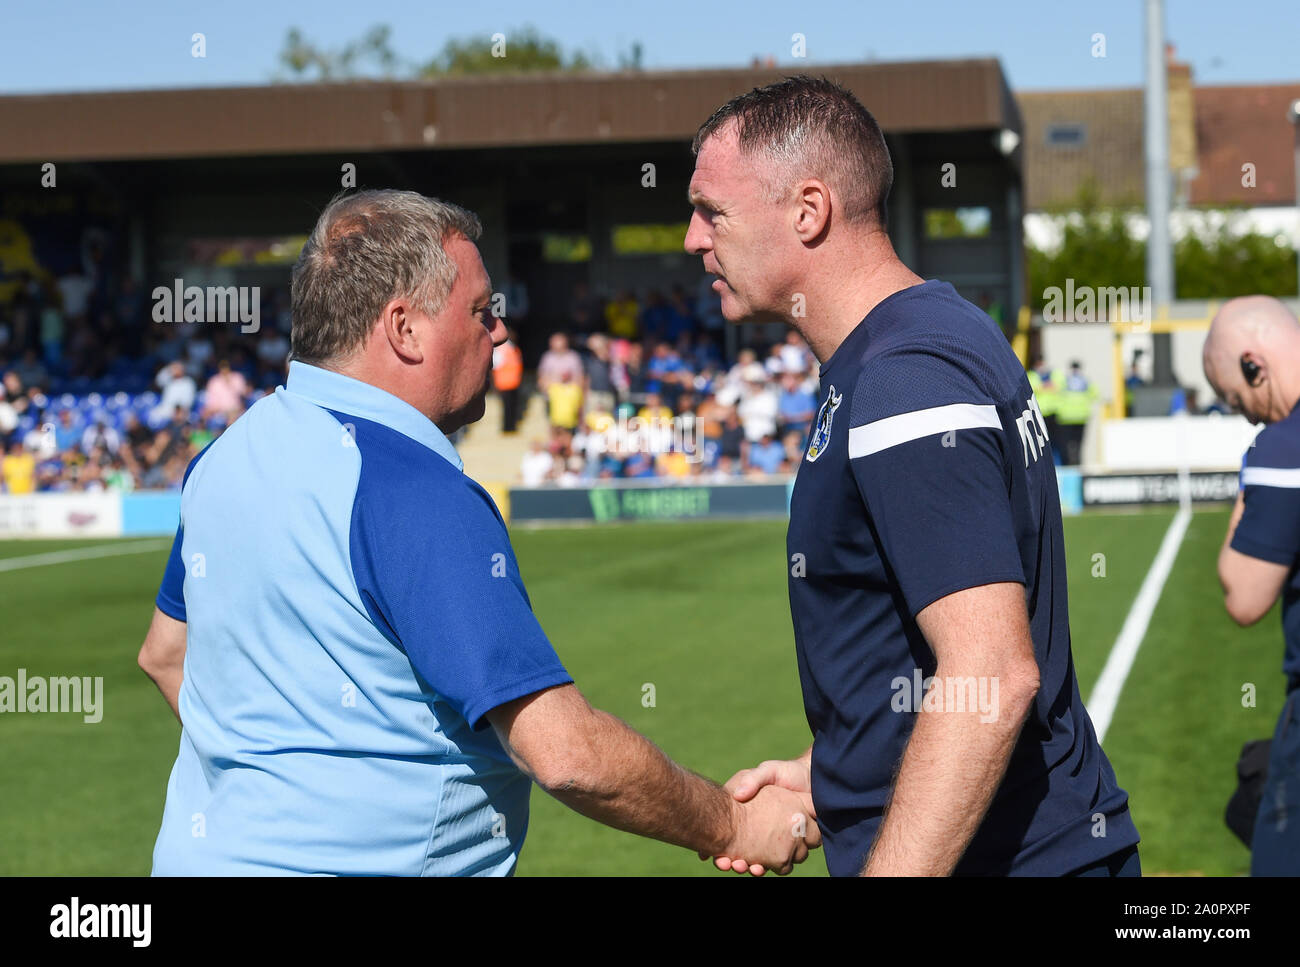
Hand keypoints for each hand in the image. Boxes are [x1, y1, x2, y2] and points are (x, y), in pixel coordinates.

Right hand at [702, 753, 819, 874]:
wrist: (813, 783)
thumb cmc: (787, 773)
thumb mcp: (768, 771)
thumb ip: (753, 780)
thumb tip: (738, 794)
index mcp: (742, 811)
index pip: (722, 831)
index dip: (714, 845)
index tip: (709, 855)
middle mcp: (752, 828)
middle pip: (734, 850)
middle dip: (730, 861)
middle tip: (729, 863)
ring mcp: (768, 839)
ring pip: (752, 859)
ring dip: (747, 866)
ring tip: (750, 866)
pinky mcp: (784, 846)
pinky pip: (774, 862)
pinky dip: (767, 867)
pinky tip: (761, 867)